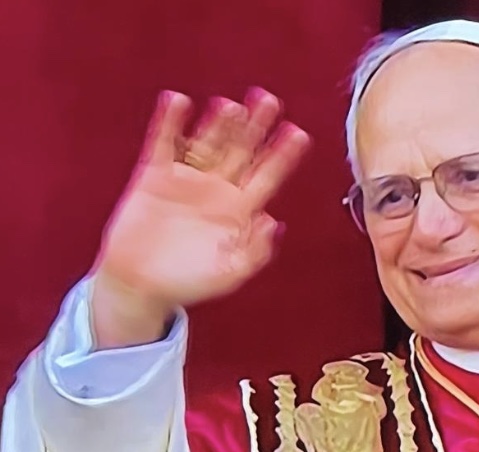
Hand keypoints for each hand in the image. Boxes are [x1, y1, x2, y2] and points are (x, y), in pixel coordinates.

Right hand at [92, 88, 311, 346]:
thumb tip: (272, 222)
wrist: (142, 285)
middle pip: (240, 151)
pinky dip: (170, 124)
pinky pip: (163, 144)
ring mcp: (186, 181)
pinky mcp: (154, 177)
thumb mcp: (230, 273)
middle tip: (269, 101)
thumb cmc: (188, 282)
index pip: (267, 176)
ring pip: (206, 143)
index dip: (282, 155)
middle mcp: (216, 189)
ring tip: (232, 105)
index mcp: (239, 211)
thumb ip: (255, 252)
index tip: (298, 134)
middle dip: (255, 128)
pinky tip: (178, 102)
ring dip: (219, 123)